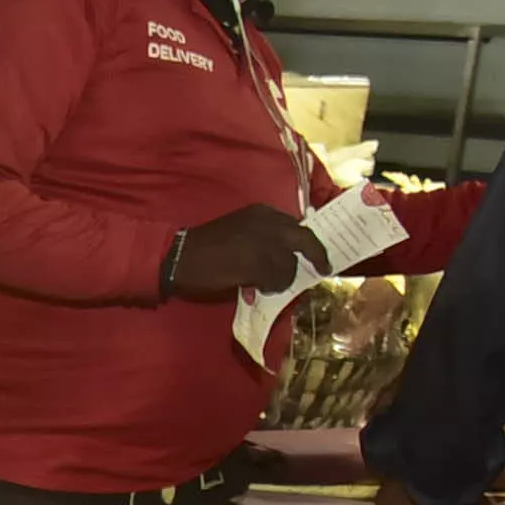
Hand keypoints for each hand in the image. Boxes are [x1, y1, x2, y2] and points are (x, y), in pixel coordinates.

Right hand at [165, 203, 309, 299]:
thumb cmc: (205, 247)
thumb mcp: (240, 232)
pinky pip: (277, 280)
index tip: (317, 253)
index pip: (297, 225)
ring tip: (262, 286)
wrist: (181, 257)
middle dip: (317, 255)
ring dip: (280, 279)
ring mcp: (266, 242)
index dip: (307, 241)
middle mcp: (269, 223)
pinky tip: (252, 291)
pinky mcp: (260, 263)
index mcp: (263, 213)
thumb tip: (284, 261)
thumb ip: (263, 241)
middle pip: (305, 239)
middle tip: (323, 268)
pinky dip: (268, 288)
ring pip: (290, 265)